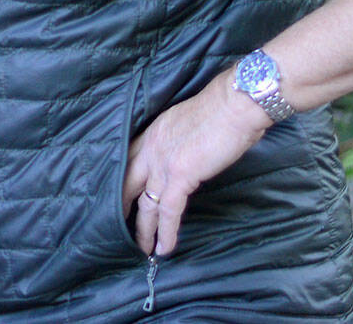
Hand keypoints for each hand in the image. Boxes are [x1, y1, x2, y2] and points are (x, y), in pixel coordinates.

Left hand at [122, 71, 270, 255]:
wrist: (235, 105)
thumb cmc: (221, 111)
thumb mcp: (186, 122)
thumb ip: (177, 140)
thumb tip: (183, 156)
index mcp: (151, 133)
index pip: (127, 161)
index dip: (121, 182)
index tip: (118, 198)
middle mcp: (150, 147)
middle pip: (127, 184)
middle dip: (122, 208)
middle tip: (116, 228)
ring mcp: (162, 162)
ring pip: (146, 203)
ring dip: (145, 229)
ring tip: (143, 248)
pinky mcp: (181, 175)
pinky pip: (169, 211)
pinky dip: (166, 232)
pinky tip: (165, 247)